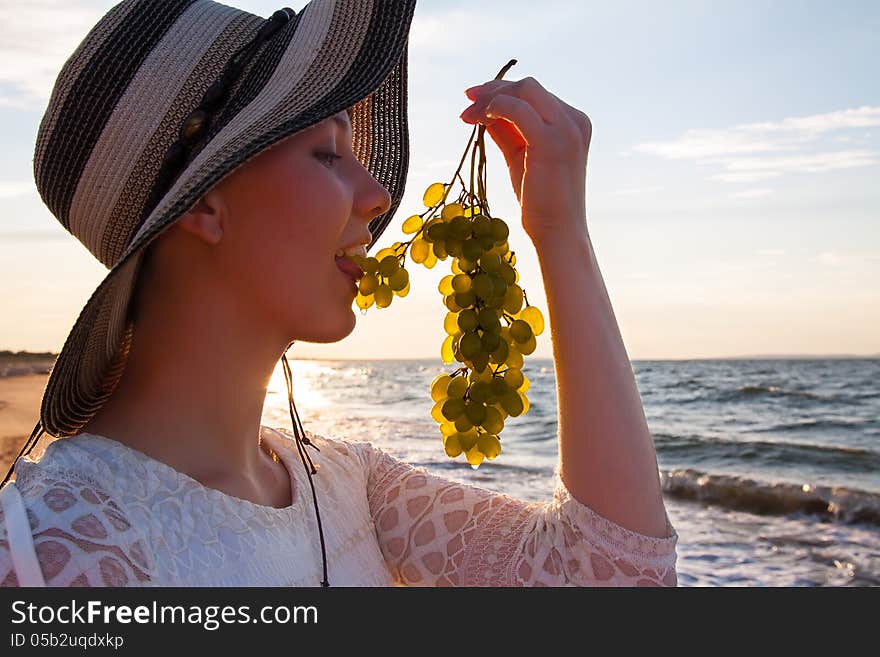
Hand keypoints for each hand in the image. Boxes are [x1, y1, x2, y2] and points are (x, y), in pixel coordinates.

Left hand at [460, 76, 590, 242]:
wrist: (557, 232)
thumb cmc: (540, 201)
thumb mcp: (521, 157)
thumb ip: (508, 131)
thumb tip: (485, 112)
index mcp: (573, 122)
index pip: (535, 95)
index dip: (502, 92)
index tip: (475, 100)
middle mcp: (574, 120)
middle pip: (529, 86)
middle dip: (493, 89)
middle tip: (467, 102)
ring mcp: (566, 129)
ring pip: (524, 90)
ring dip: (490, 98)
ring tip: (468, 115)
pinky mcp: (550, 141)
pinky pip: (516, 108)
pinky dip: (495, 107)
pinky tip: (481, 120)